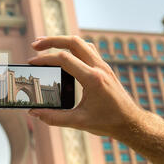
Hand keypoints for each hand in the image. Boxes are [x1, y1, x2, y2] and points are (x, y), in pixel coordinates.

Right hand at [27, 35, 143, 138]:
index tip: (32, 62)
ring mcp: (103, 66)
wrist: (131, 122)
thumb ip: (54, 118)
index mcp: (92, 79)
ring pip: (81, 43)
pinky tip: (64, 54)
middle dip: (52, 40)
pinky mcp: (104, 68)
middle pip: (73, 42)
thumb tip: (34, 113)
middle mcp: (99, 68)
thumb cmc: (108, 122)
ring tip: (46, 45)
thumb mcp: (79, 122)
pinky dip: (73, 47)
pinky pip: (88, 49)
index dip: (45, 58)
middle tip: (35, 45)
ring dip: (63, 41)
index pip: (64, 59)